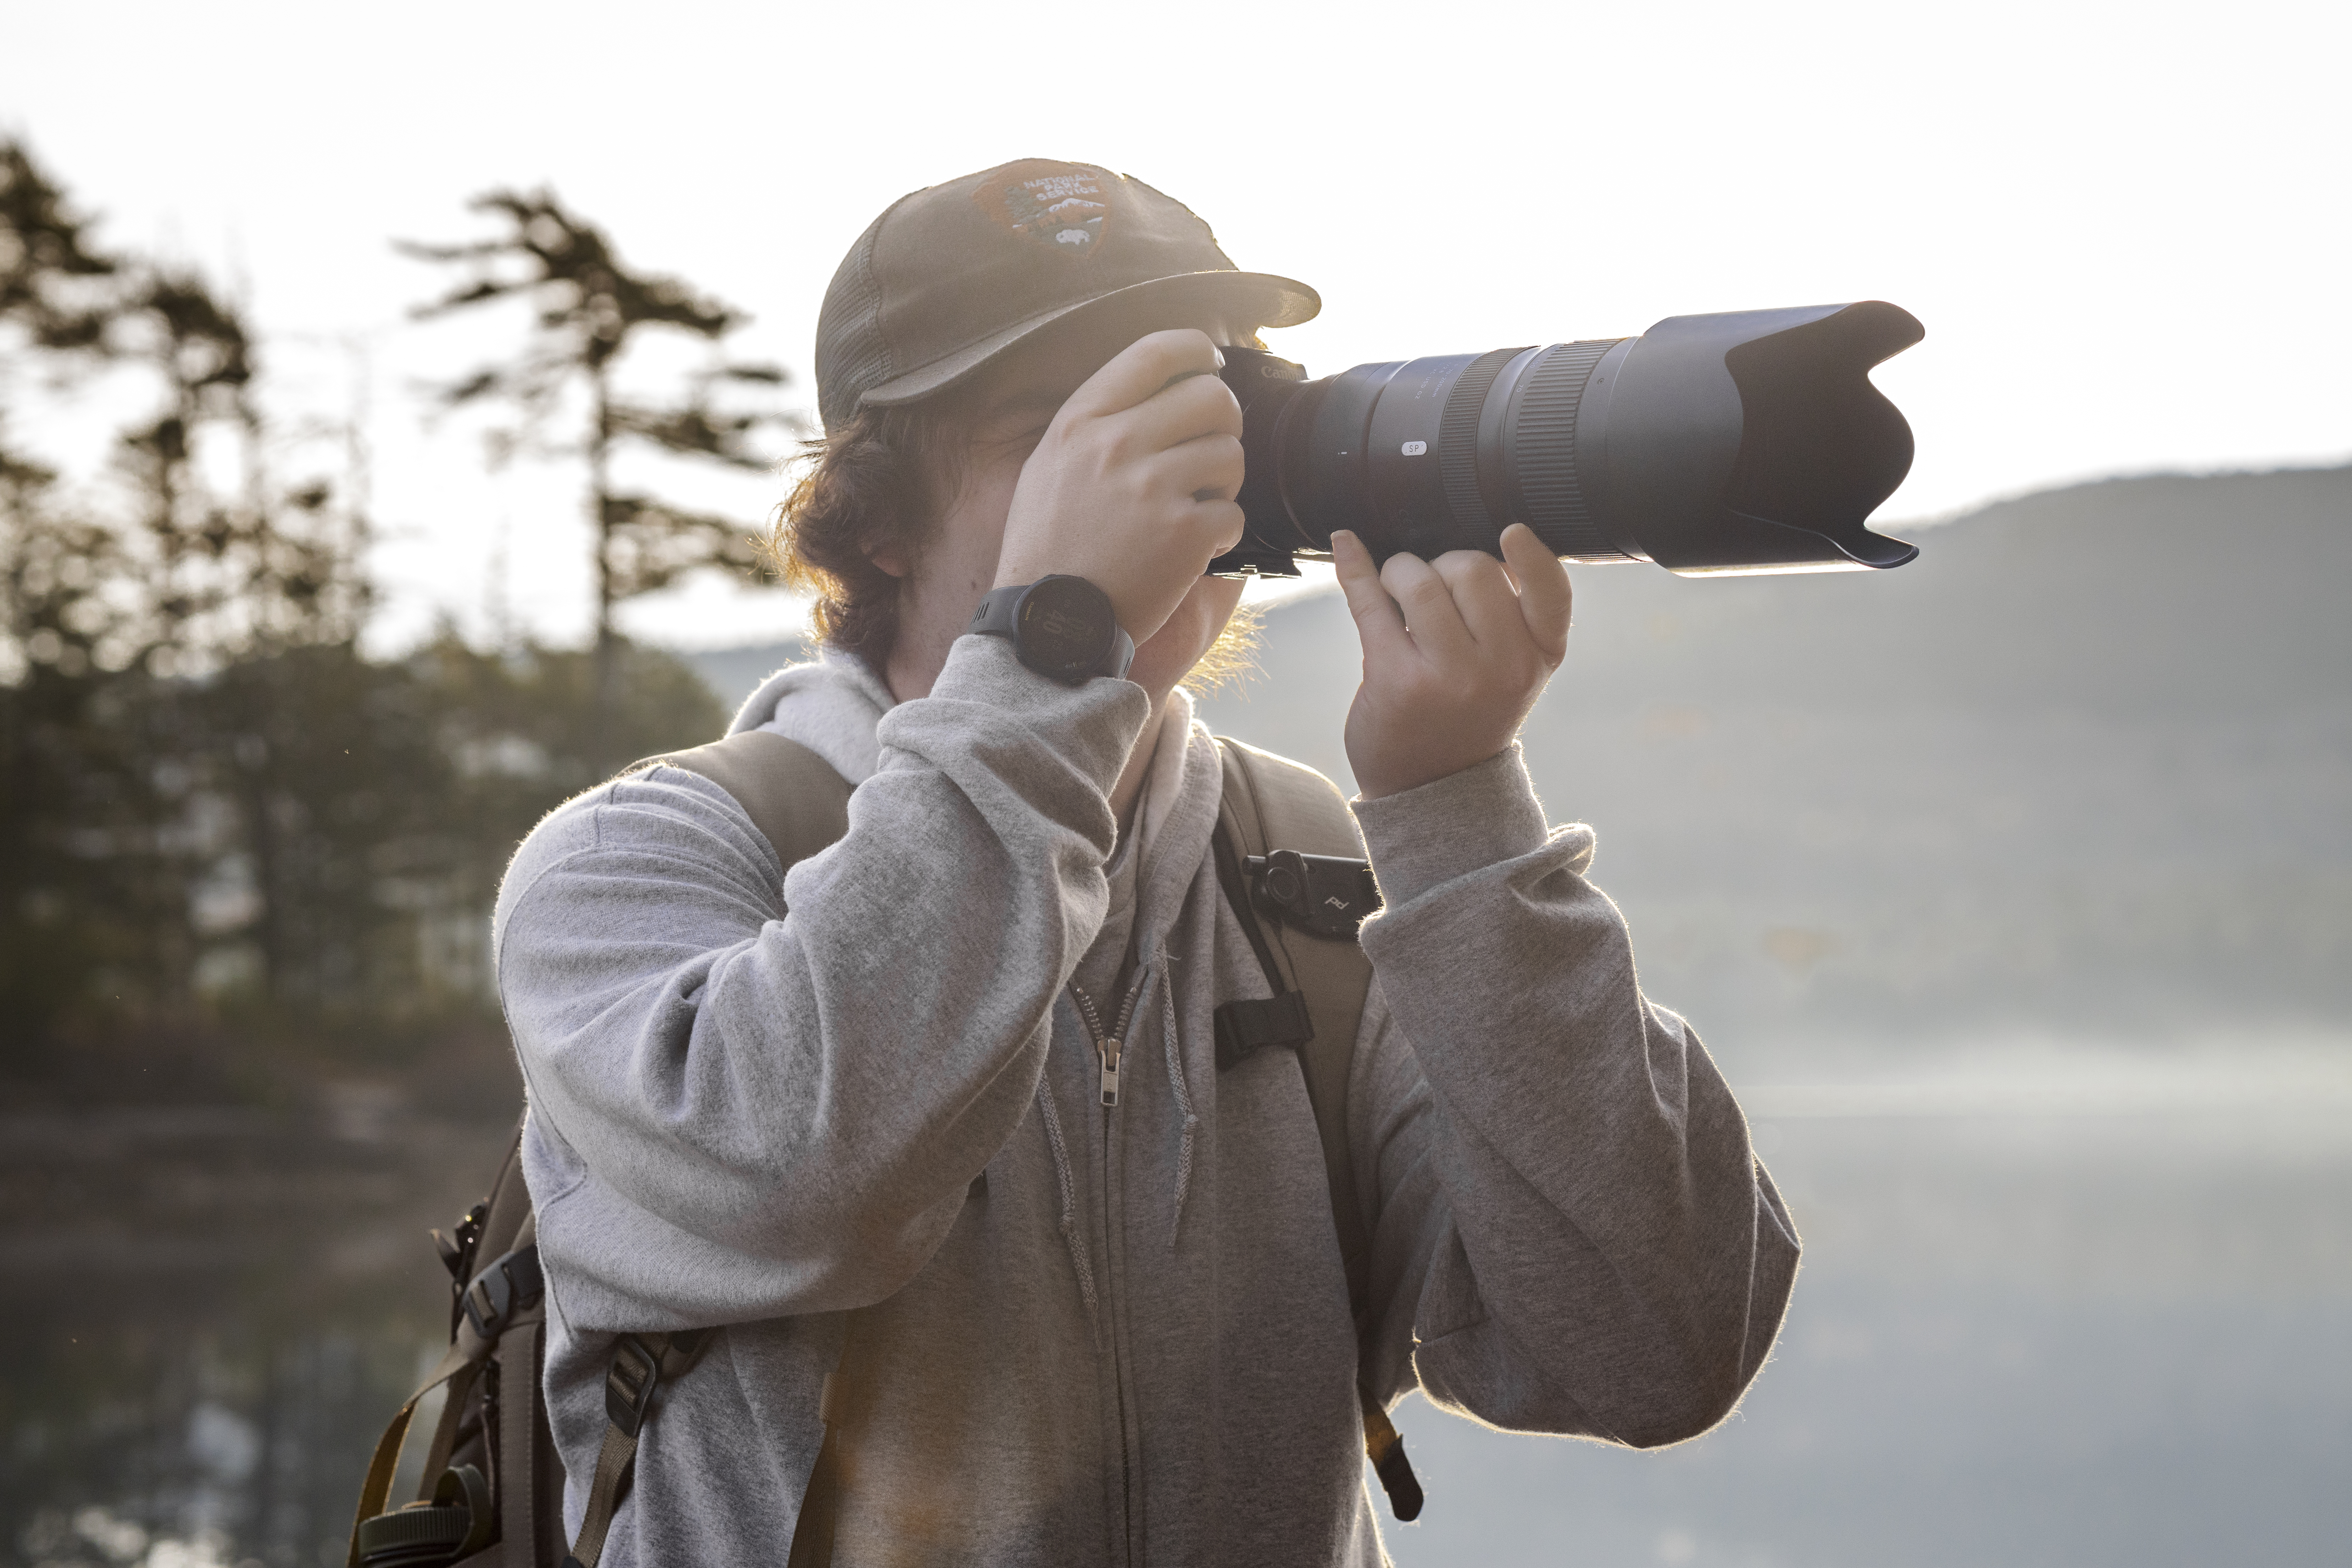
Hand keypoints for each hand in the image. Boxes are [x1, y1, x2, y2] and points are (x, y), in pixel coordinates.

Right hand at [994, 329, 1245, 645]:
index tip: (1211, 363)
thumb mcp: (1048, 467)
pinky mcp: (1184, 535)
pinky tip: (1193, 550)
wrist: (1048, 624)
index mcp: (1081, 422)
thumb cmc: (1048, 549)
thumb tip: (1154, 388)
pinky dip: (1222, 535)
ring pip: (1232, 454)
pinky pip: (1234, 513)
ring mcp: (1152, 489)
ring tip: (1194, 508)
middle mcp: (1116, 445)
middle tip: (1209, 449)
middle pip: (1212, 397)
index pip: (1156, 351)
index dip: (1198, 350)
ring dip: (1223, 482)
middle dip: (1223, 422)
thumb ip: (1095, 423)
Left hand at [1333, 525, 1571, 798]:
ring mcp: (1451, 677)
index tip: (1510, 531)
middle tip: (1430, 587)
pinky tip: (1346, 546)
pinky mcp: (1399, 681)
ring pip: (1422, 581)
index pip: (1553, 592)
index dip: (1532, 555)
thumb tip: (1483, 537)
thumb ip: (1509, 613)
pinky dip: (1356, 568)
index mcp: (1539, 658)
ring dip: (1400, 571)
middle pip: (1473, 569)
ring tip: (1396, 589)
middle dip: (1443, 563)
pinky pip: (1372, 603)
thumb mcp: (1510, 669)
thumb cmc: (1467, 711)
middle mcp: (1503, 668)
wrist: (1429, 785)